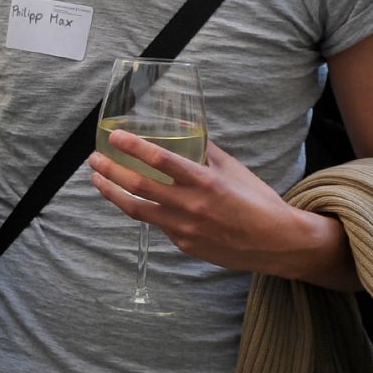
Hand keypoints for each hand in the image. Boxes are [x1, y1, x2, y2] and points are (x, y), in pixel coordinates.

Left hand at [89, 134, 348, 283]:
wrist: (277, 243)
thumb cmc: (257, 201)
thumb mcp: (233, 168)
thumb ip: (205, 149)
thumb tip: (182, 129)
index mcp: (205, 182)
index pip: (160, 159)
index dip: (133, 145)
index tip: (115, 135)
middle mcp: (191, 206)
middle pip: (138, 185)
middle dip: (110, 170)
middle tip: (94, 158)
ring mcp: (184, 228)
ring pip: (136, 209)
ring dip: (112, 192)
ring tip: (97, 180)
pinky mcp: (183, 244)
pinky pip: (157, 224)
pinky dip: (143, 209)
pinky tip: (133, 199)